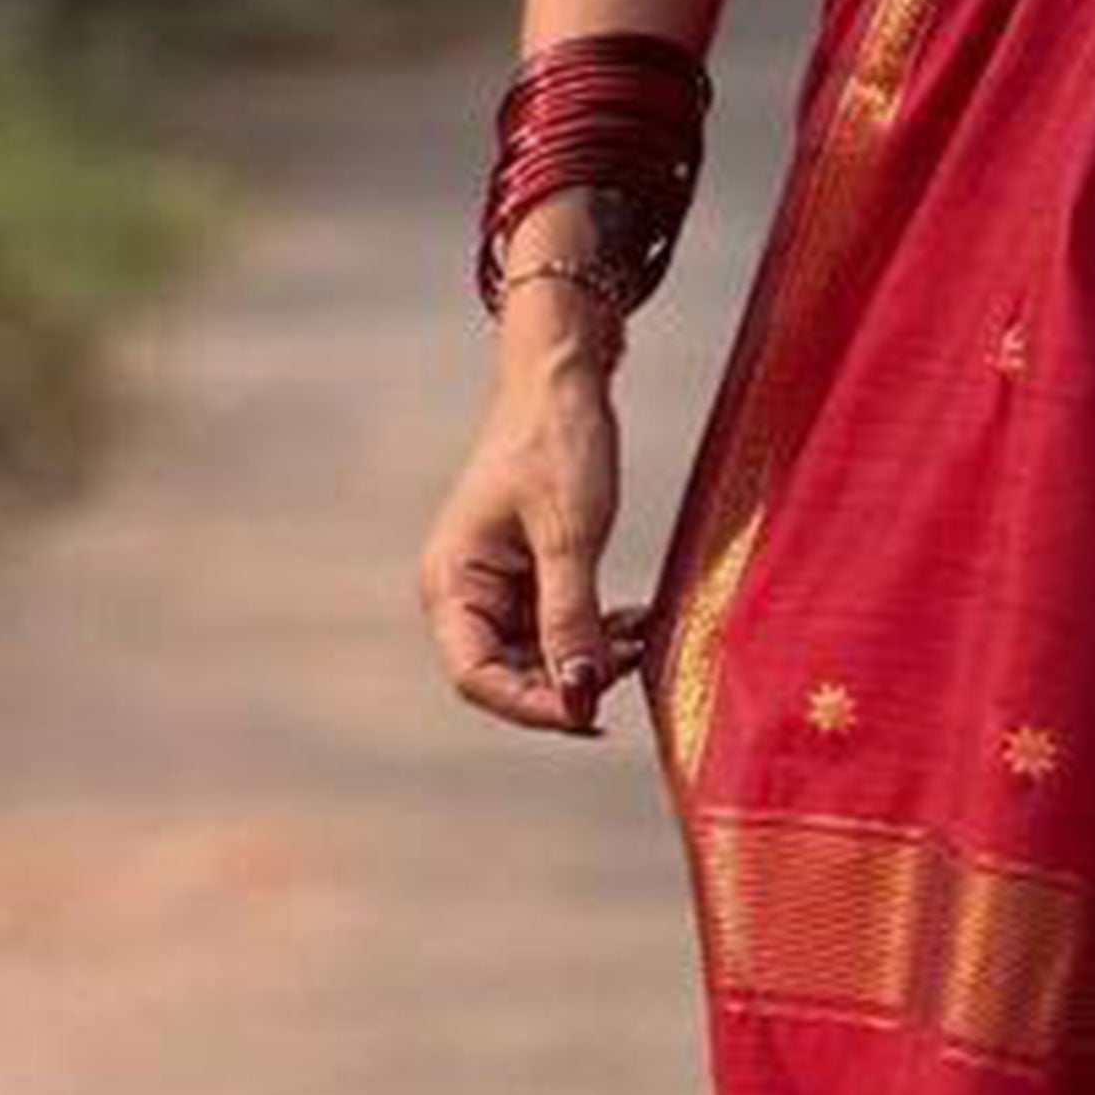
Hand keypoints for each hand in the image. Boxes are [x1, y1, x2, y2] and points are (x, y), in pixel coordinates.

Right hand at [414, 297, 656, 736]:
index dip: (534, 705)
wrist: (563, 382)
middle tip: (632, 663)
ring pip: (539, 657)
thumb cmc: (556, 444)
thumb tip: (578, 693)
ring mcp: (496, 588)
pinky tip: (636, 621)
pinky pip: (558, 629)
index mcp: (452, 583)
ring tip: (641, 636)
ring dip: (590, 658)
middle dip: (570, 681)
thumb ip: (571, 617)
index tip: (594, 712)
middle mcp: (464, 593)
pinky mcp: (528, 577)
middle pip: (509, 676)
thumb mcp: (570, 535)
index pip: (477, 678)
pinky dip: (597, 633)